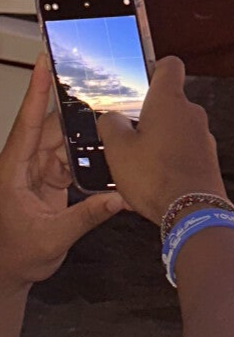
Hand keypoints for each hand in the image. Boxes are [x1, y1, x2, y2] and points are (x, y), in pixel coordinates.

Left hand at [0, 56, 124, 287]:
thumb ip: (87, 216)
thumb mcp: (52, 238)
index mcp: (12, 172)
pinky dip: (89, 157)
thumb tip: (119, 198)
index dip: (35, 92)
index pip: (26, 124)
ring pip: (64, 142)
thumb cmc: (17, 256)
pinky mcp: (48, 180)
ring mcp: (35, 172)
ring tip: (112, 123)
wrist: (7, 274)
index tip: (42, 62)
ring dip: (86, 137)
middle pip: (51, 129)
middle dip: (76, 113)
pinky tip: (107, 155)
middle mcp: (22, 166)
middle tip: (103, 94)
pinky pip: (71, 159)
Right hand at [98, 56, 225, 225]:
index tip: (141, 76)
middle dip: (147, 113)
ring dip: (158, 137)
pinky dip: (169, 156)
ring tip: (135, 159)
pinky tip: (152, 175)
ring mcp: (203, 135)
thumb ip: (110, 125)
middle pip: (169, 101)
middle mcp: (192, 113)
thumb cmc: (155, 176)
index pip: (169, 66)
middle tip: (125, 130)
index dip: (154, 67)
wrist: (192, 210)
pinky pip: (184, 148)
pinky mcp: (207, 156)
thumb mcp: (117, 149)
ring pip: (176, 127)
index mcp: (170, 101)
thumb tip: (111, 117)